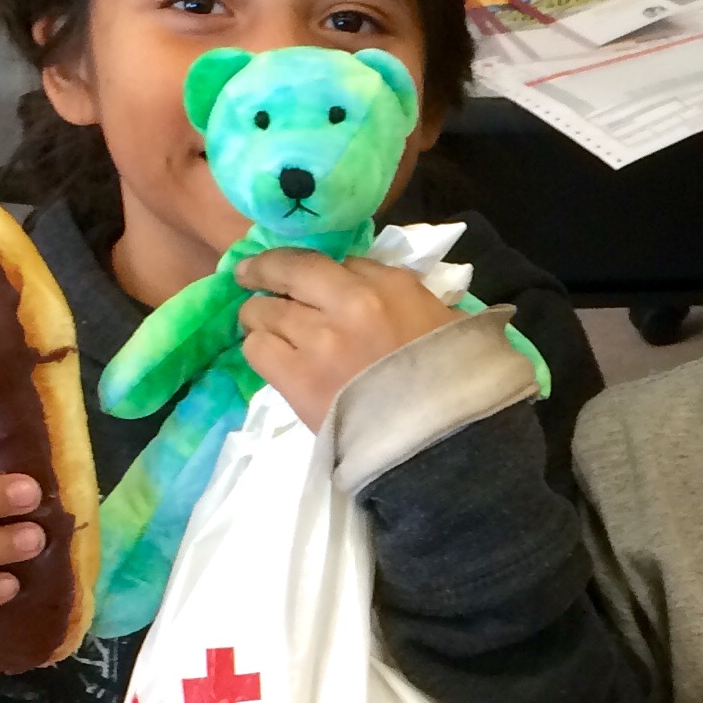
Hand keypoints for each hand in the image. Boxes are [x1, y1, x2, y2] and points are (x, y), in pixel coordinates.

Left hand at [235, 246, 459, 430]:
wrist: (438, 442)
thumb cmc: (452, 382)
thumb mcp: (443, 321)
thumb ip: (406, 298)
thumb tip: (372, 291)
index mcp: (392, 286)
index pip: (342, 261)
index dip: (320, 271)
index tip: (309, 279)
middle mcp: (350, 302)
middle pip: (288, 269)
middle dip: (264, 270)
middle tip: (250, 275)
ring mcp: (320, 339)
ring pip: (262, 309)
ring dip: (259, 316)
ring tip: (262, 327)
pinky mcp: (297, 377)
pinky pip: (257, 347)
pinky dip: (259, 347)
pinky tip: (269, 355)